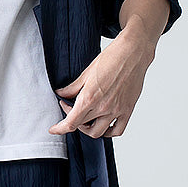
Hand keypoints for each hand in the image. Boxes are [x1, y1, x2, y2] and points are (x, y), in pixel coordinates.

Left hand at [48, 24, 156, 139]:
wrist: (133, 53)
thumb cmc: (111, 58)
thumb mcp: (86, 72)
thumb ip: (72, 87)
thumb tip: (61, 94)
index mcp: (89, 98)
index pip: (70, 123)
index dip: (59, 128)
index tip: (54, 129)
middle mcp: (103, 107)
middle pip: (82, 127)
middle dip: (72, 121)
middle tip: (70, 109)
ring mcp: (116, 110)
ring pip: (98, 133)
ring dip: (88, 129)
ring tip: (86, 119)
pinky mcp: (127, 110)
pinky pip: (117, 130)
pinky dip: (108, 132)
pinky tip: (103, 124)